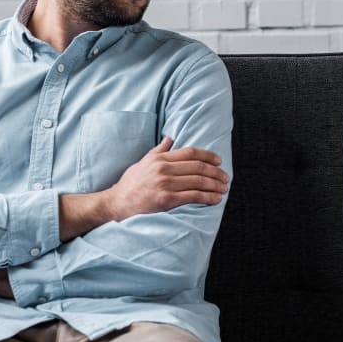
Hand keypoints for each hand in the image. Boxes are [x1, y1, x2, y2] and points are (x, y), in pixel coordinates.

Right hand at [105, 136, 229, 220]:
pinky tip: (215, 199)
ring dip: (215, 185)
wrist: (117, 203)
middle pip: (198, 167)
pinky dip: (207, 197)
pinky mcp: (166, 199)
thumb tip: (170, 138)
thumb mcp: (143, 162)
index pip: (190, 153)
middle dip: (216, 172)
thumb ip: (159, 151)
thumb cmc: (131, 183)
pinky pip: (193, 196)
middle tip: (225, 177)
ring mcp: (165, 184)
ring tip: (224, 188)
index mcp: (159, 158)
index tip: (219, 161)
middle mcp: (163, 168)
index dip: (208, 156)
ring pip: (198, 181)